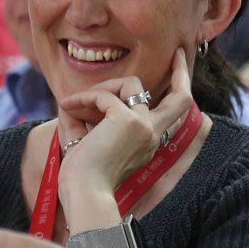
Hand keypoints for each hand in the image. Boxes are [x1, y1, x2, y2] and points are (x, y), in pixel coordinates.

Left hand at [53, 49, 196, 196]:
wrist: (83, 194)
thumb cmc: (82, 177)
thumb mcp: (88, 143)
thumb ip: (87, 120)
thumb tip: (76, 99)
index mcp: (148, 143)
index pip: (170, 115)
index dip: (174, 92)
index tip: (174, 72)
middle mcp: (152, 134)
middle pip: (181, 98)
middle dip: (181, 72)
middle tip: (177, 54)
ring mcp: (143, 125)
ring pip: (131, 84)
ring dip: (101, 88)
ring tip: (74, 104)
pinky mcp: (127, 120)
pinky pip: (104, 95)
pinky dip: (83, 98)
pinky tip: (67, 108)